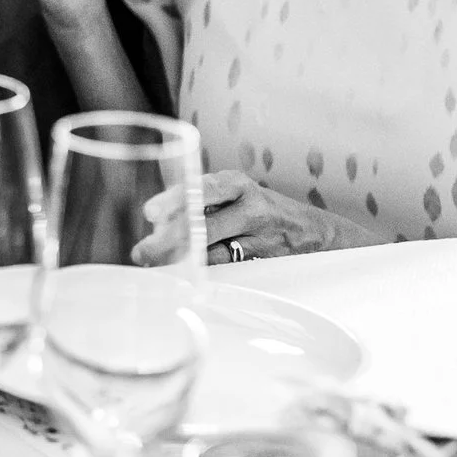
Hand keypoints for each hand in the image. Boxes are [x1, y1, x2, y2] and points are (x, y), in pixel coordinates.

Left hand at [137, 170, 374, 265]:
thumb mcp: (234, 196)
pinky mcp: (264, 258)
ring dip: (180, 259)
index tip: (151, 213)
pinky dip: (204, 270)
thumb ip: (201, 205)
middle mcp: (248, 205)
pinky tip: (183, 273)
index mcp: (235, 183)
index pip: (200, 189)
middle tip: (143, 251)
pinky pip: (228, 266)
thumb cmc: (259, 210)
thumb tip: (157, 224)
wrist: (314, 231)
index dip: (174, 200)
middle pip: (204, 222)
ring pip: (214, 250)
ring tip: (154, 263)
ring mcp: (259, 234)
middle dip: (170, 239)